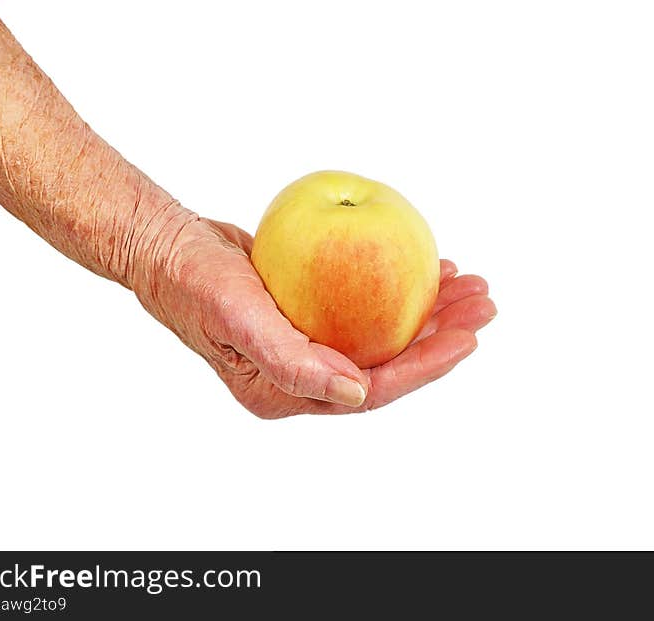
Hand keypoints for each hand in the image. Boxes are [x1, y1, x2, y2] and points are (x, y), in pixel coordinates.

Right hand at [134, 215, 495, 418]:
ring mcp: (311, 344)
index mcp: (290, 391)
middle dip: (442, 337)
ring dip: (431, 311)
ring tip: (469, 284)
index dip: (426, 367)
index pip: (374, 389)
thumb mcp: (238, 319)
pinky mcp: (312, 315)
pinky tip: (430, 270)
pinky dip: (402, 291)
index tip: (468, 337)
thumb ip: (293, 363)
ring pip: (386, 334)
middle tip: (484, 304)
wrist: (168, 249)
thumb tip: (356, 394)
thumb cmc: (195, 284)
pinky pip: (369, 308)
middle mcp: (306, 375)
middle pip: (390, 363)